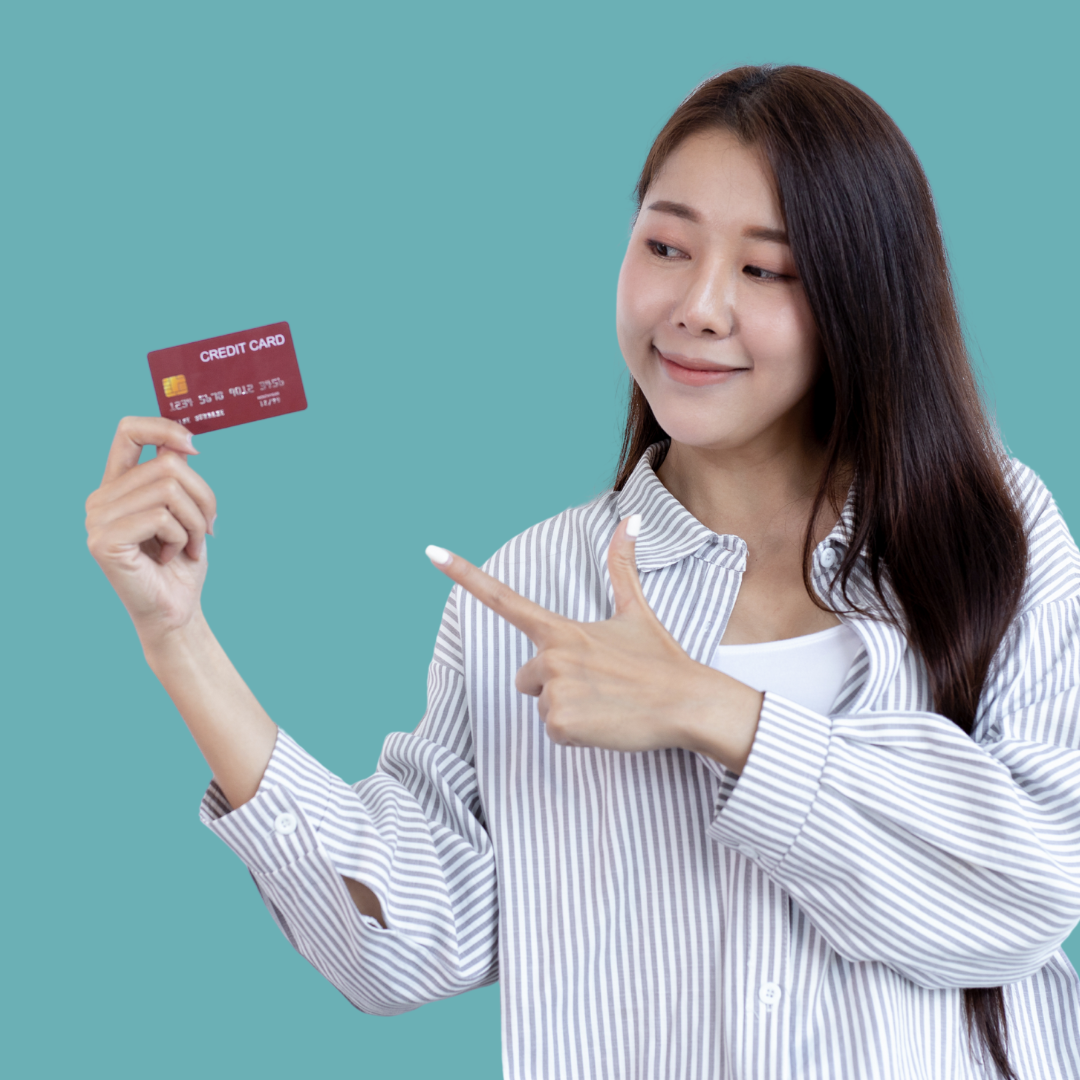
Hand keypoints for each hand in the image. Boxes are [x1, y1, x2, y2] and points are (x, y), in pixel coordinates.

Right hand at [86, 416, 216, 649]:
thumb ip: (178, 477)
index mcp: (118, 486)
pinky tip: (172, 557)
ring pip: (168, 490)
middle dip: (203, 497)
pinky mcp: (104, 542)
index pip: (129, 431)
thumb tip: (185, 444)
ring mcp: (97, 521)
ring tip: (191, 546)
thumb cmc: (182, 563)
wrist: (176, 611)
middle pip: (166, 465)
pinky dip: (182, 538)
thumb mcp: (186, 510)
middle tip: (209, 527)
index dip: (164, 428)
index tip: (194, 447)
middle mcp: (100, 499)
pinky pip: (161, 518)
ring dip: (196, 522)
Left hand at [426, 515, 762, 770]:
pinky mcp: (562, 723)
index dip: (464, 575)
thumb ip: (623, 567)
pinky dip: (577, 733)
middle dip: (555, 685)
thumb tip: (631, 520)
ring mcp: (555, 689)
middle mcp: (551, 655)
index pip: (503, 599)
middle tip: (600, 683)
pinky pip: (553, 732)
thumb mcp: (637, 611)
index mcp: (562, 628)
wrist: (688, 703)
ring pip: (542, 706)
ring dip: (569, 710)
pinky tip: (605, 722)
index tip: (431, 551)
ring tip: (607, 702)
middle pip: (526, 678)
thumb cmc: (660, 659)